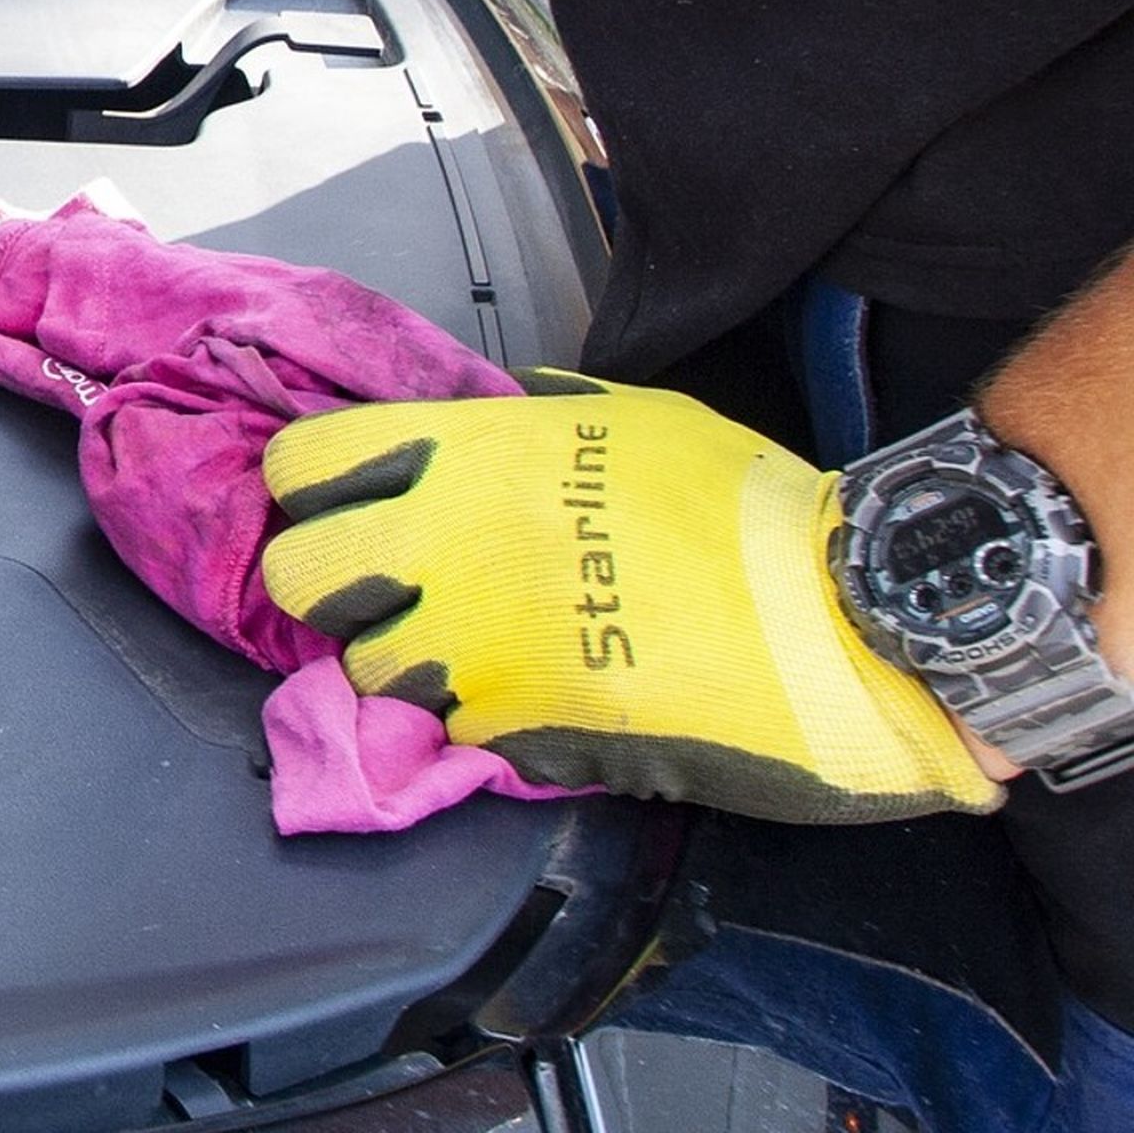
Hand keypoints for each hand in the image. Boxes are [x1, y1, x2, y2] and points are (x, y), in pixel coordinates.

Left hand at [260, 372, 1000, 822]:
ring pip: (365, 662)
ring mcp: (470, 641)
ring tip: (480, 650)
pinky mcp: (507, 726)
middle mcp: (445, 542)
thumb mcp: (630, 420)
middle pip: (299, 574)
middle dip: (336, 584)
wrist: (839, 623)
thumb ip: (533, 419)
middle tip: (397, 590)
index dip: (318, 489)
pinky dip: (475, 717)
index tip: (353, 505)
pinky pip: (446, 725)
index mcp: (469, 454)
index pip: (304, 464)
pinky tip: (535, 697)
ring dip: (407, 660)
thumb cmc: (746, 508)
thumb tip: (489, 412)